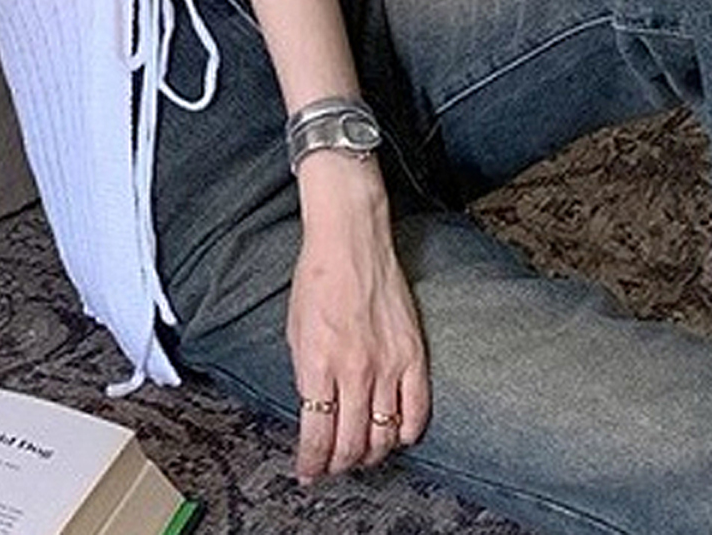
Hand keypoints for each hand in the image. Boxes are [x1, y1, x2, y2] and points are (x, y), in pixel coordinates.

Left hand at [288, 154, 429, 482]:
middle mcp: (354, 369)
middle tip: (332, 468)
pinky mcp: (413, 354)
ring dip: (371, 454)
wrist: (351, 238)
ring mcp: (388, 364)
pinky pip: (416, 412)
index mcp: (317, 362)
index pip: (316, 434)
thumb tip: (314, 411)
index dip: (311, 463)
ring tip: (360, 455)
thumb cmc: (317, 278)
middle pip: (351, 444)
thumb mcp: (295, 329)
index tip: (308, 473)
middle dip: (338, 465)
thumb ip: (307, 374)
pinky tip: (395, 435)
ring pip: (384, 435)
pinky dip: (406, 434)